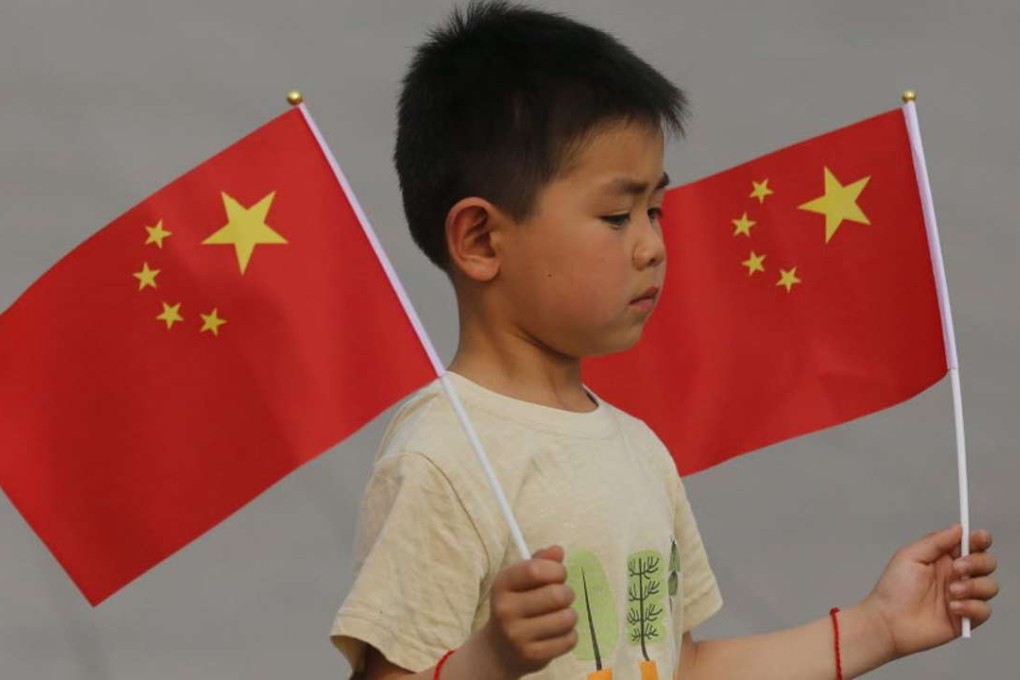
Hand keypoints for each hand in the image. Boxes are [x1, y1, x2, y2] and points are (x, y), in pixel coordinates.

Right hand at [474, 545, 577, 677]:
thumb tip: (558, 550)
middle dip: (567, 594)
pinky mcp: (532, 655)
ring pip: (566, 618)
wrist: (499, 650)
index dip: (556, 570)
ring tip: (560, 616)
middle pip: (556, 595)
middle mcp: (506, 610)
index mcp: (502, 585)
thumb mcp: (520, 581)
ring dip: (570, 615)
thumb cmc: (516, 606)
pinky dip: (570, 635)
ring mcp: (517, 635)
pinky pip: (568, 640)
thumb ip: (540, 562)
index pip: (535, 570)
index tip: (558, 575)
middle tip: (562, 598)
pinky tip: (558, 634)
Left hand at [860, 524, 997, 659]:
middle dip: (978, 563)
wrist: (888, 621)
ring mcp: (963, 597)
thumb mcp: (910, 556)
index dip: (980, 539)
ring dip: (974, 586)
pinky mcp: (965, 618)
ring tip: (952, 591)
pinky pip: (984, 610)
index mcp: (944, 558)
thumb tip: (959, 528)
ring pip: (990, 586)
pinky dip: (972, 607)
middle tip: (958, 568)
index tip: (980, 538)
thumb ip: (936, 541)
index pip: (971, 545)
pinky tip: (952, 607)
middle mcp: (957, 575)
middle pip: (987, 563)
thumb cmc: (894, 588)